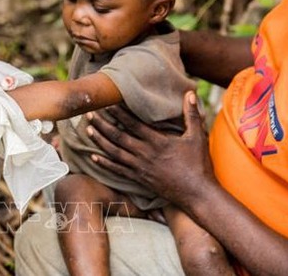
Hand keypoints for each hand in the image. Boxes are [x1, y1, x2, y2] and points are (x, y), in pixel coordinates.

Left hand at [86, 91, 215, 207]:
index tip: (106, 103)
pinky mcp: (139, 180)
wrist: (198, 194)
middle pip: (118, 137)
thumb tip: (190, 93)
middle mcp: (145, 154)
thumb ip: (191, 115)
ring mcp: (140, 168)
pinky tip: (93, 157)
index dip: (118, 113)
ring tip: (88, 130)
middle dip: (102, 124)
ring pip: (114, 153)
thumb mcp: (197, 137)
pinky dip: (104, 163)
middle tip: (89, 113)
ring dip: (100, 141)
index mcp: (158, 142)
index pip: (133, 124)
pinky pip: (117, 171)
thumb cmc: (199, 164)